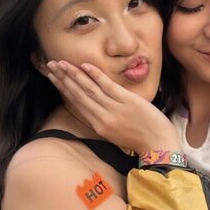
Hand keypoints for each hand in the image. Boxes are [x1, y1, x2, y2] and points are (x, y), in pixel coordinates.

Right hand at [46, 61, 180, 154]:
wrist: (159, 146)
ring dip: (74, 74)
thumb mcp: (116, 134)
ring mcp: (114, 109)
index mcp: (98, 126)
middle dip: (63, 78)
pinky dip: (96, 76)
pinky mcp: (127, 102)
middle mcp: (102, 117)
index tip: (53, 77)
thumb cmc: (141, 139)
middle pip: (79, 94)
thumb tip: (95, 106)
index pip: (77, 103)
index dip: (64, 89)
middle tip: (50, 65)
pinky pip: (108, 86)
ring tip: (61, 63)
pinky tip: (86, 66)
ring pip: (89, 89)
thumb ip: (104, 120)